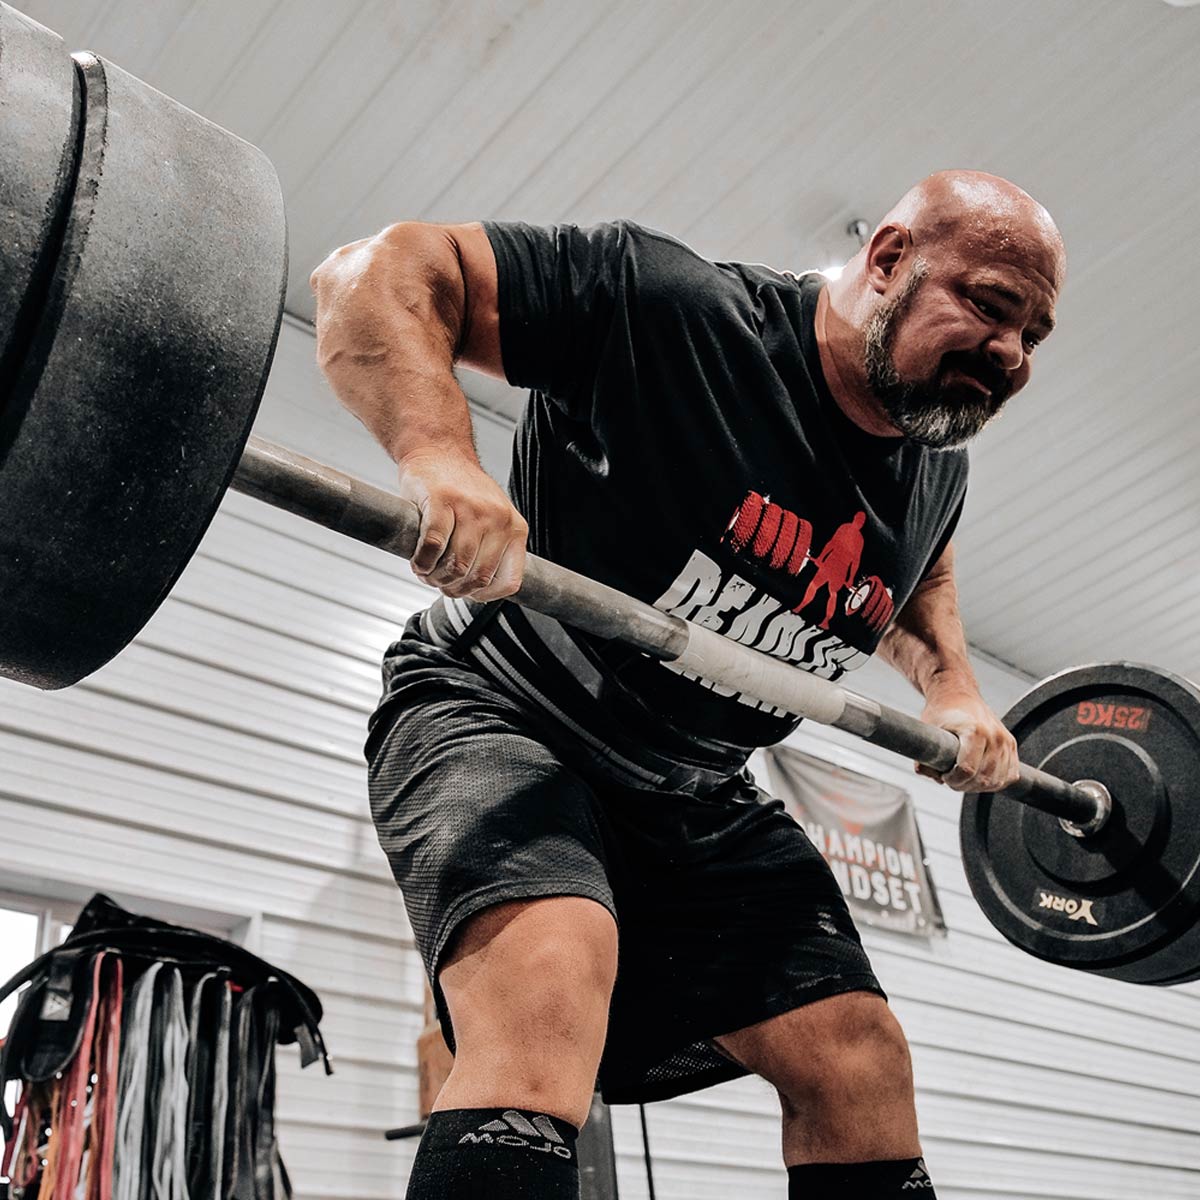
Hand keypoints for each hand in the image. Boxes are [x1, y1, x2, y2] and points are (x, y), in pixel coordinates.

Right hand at [397, 449, 527, 599]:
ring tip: (426, 573)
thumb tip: (478, 592)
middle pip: (478, 577)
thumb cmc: (461, 490)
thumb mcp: (491, 519)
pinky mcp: (442, 500)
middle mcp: (498, 518)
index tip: (466, 593)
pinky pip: (433, 546)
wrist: (438, 450)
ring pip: (456, 565)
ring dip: (435, 578)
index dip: (484, 596)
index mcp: (515, 527)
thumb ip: (491, 551)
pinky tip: (418, 562)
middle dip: (453, 588)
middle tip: (438, 583)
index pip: (509, 581)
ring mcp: (471, 508)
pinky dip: (422, 563)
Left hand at [916, 685, 1019, 792]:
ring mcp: (1005, 741)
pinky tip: (980, 776)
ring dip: (978, 786)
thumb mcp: (927, 730)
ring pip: (997, 780)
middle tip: (951, 779)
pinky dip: (995, 781)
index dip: (953, 780)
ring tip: (964, 778)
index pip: (967, 770)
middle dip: (964, 785)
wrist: (957, 694)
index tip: (944, 776)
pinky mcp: (1011, 745)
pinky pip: (1010, 775)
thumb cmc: (942, 711)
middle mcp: (994, 735)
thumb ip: (923, 754)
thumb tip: (925, 772)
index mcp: (974, 730)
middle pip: (983, 778)